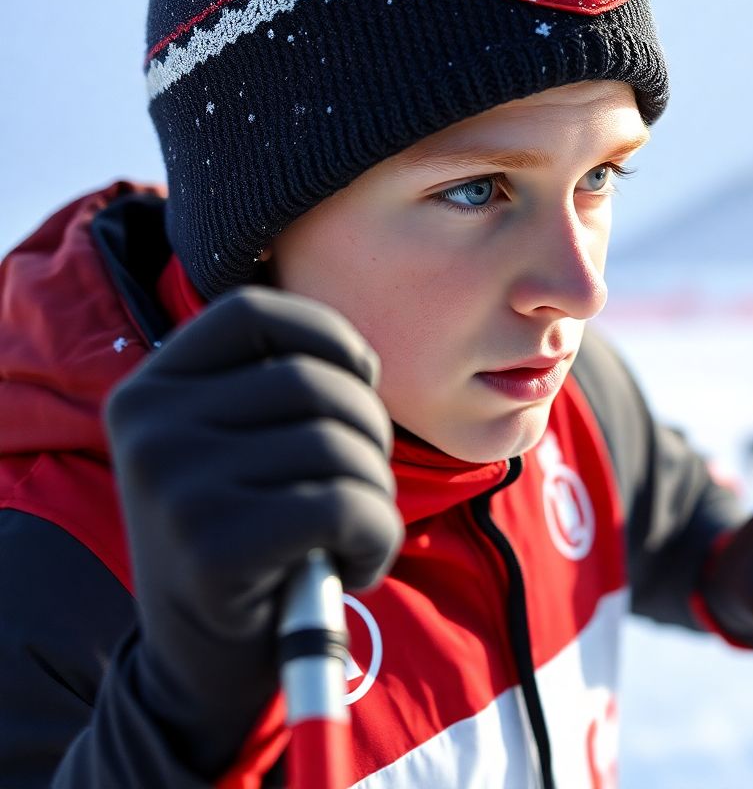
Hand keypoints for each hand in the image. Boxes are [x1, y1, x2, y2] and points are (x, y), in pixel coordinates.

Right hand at [106, 286, 402, 776]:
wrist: (201, 664)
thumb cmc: (246, 536)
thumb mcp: (236, 448)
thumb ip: (275, 389)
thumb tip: (363, 362)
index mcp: (152, 388)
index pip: (253, 312)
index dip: (327, 333)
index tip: (362, 377)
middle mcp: (150, 426)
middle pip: (311, 382)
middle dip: (370, 429)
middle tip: (367, 481)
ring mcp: (174, 485)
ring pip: (337, 446)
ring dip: (377, 492)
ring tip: (357, 530)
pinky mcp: (212, 548)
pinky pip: (345, 507)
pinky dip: (378, 536)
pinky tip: (358, 565)